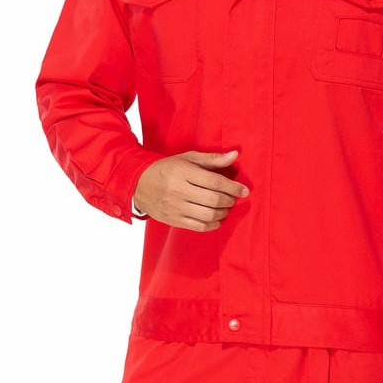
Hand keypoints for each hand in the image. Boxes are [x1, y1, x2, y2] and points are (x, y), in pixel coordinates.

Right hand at [133, 149, 249, 230]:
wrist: (137, 184)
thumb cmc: (166, 168)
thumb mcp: (187, 158)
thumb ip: (212, 159)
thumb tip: (235, 155)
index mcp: (183, 172)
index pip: (215, 182)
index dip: (233, 187)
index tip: (244, 190)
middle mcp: (178, 190)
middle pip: (214, 200)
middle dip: (229, 200)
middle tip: (232, 198)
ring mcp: (175, 207)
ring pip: (208, 215)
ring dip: (223, 213)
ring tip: (225, 208)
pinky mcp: (173, 220)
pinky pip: (198, 227)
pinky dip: (212, 224)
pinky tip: (216, 219)